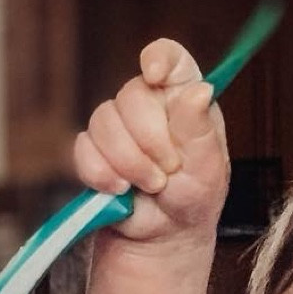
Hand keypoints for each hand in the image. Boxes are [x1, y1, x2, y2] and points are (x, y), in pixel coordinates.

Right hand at [73, 39, 228, 245]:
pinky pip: (84, 151)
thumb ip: (200, 129)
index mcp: (181, 95)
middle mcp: (147, 102)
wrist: (166, 235)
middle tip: (169, 170)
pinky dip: (102, 174)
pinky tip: (120, 191)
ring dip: (129, 162)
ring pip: (103, 122)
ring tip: (151, 186)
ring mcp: (116, 126)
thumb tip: (198, 91)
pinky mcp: (92, 152)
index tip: (155, 76)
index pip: (169, 57)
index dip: (158, 59)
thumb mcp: (208, 167)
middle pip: (130, 95)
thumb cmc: (194, 196)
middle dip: (149, 140)